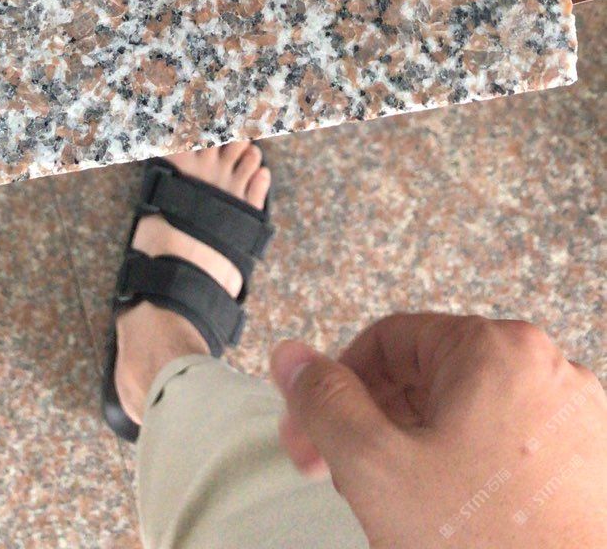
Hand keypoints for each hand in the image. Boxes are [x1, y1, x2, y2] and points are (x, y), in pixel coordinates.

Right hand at [270, 312, 606, 548]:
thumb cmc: (491, 548)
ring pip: (464, 416)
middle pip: (426, 378)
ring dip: (415, 451)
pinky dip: (464, 472)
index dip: (335, 387)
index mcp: (498, 349)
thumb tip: (292, 358)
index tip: (310, 430)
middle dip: (374, 424)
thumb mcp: (377, 468)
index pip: (388, 340)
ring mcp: (569, 419)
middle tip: (342, 474)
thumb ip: (324, 403)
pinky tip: (444, 517)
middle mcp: (543, 370)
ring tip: (395, 507)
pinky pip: (503, 447)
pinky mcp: (581, 466)